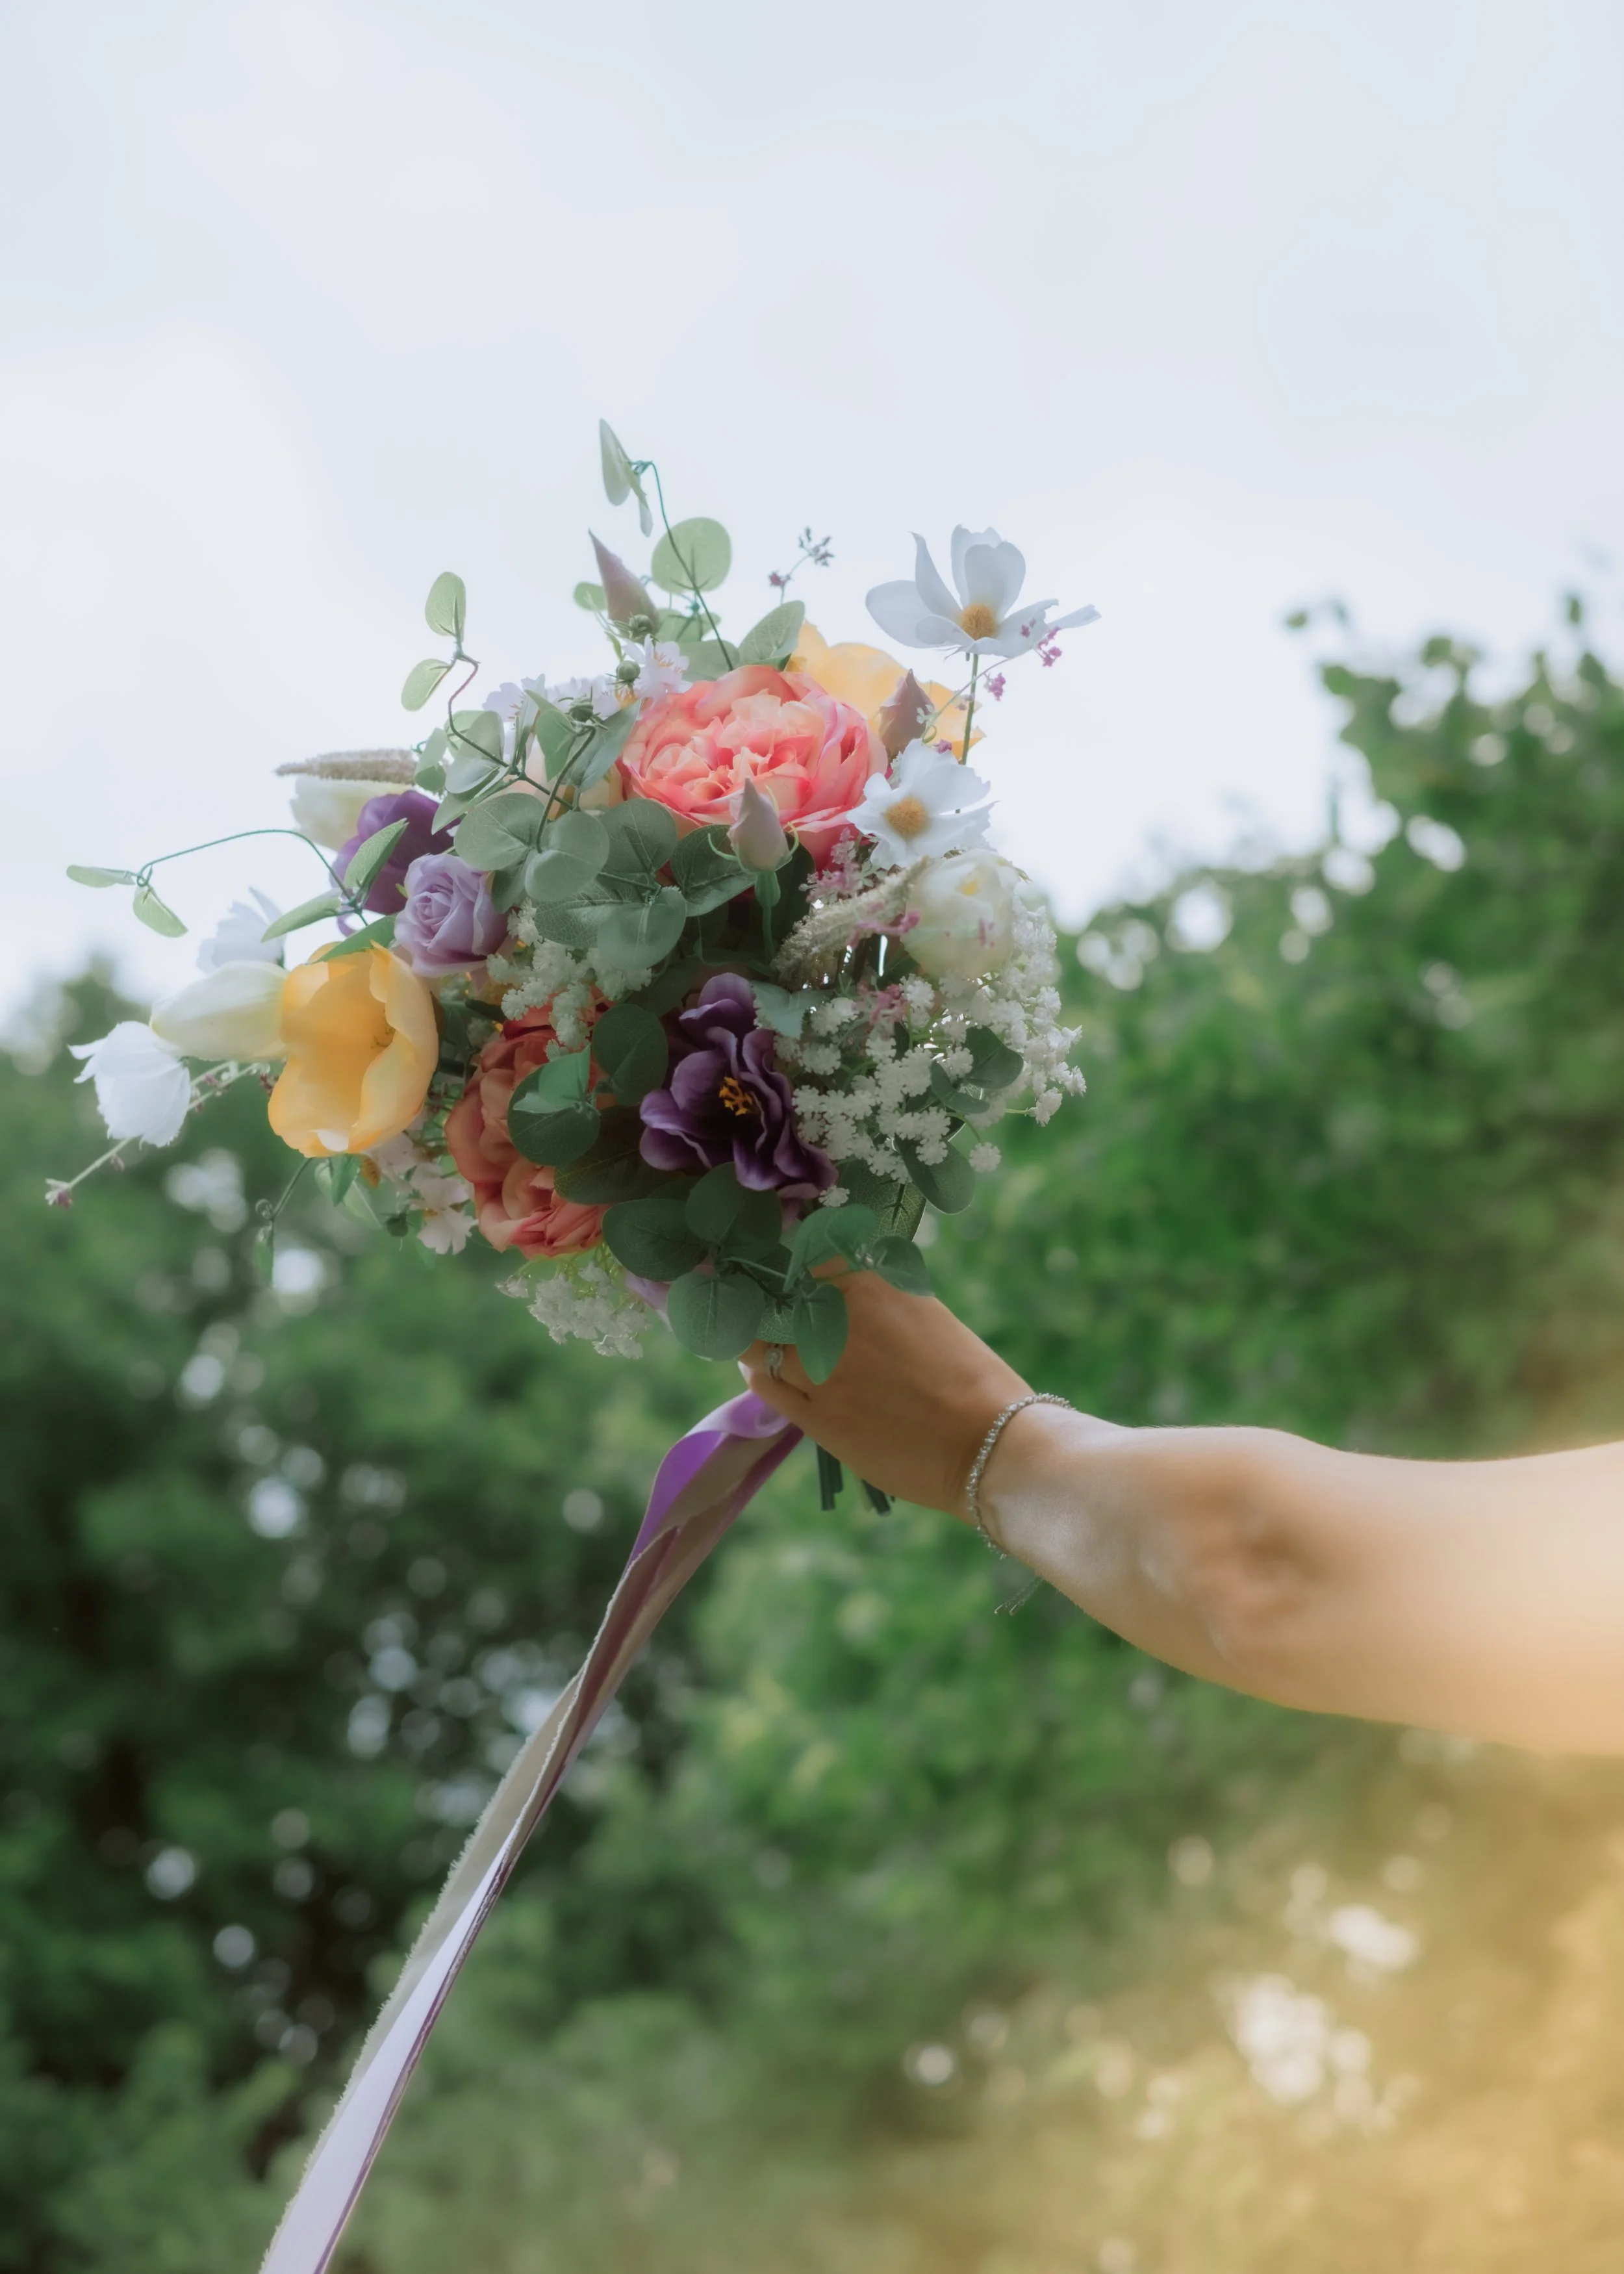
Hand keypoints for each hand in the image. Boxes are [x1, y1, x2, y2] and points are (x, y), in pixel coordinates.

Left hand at [741, 1271, 1029, 1517]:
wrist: (986, 1444)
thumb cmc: (972, 1377)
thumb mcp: (926, 1314)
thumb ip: (881, 1298)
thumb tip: (850, 1291)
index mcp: (867, 1287)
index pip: (807, 1255)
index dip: (794, 1263)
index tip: (791, 1270)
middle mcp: (834, 1322)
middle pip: (771, 1299)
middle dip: (765, 1301)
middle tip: (764, 1305)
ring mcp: (818, 1371)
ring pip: (757, 1342)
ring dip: (757, 1337)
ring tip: (761, 1338)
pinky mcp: (815, 1417)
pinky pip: (765, 1384)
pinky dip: (760, 1372)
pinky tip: (765, 1370)